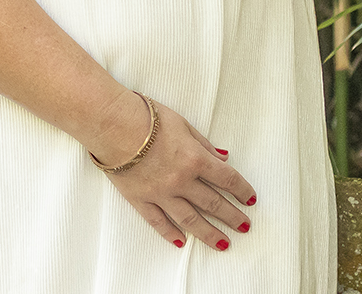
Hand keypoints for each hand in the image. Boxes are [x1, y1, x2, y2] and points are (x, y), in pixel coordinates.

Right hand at [100, 97, 255, 250]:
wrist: (111, 122)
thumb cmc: (146, 116)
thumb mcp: (181, 123)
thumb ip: (203, 143)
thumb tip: (223, 157)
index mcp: (194, 159)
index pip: (227, 179)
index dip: (242, 190)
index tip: (250, 199)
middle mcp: (181, 180)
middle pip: (213, 203)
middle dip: (232, 216)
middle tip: (244, 227)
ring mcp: (160, 193)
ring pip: (190, 219)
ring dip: (209, 233)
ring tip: (223, 243)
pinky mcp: (139, 199)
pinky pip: (158, 221)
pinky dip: (170, 233)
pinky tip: (182, 241)